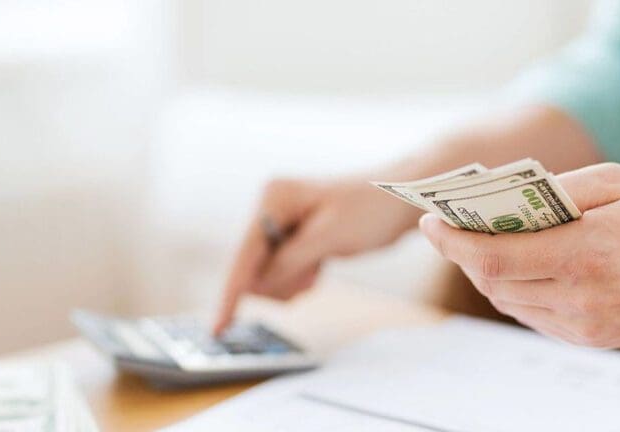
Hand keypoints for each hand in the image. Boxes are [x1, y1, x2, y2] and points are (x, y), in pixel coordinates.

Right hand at [214, 176, 419, 333]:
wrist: (401, 199)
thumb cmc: (370, 209)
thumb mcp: (329, 236)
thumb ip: (289, 260)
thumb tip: (255, 284)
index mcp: (273, 198)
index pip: (244, 255)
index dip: (232, 293)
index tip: (218, 327)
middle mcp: (270, 208)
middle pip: (254, 268)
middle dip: (281, 281)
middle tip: (313, 271)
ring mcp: (280, 222)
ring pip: (268, 274)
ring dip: (293, 280)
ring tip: (320, 264)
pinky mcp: (292, 236)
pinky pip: (283, 270)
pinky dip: (299, 276)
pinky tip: (319, 264)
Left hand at [420, 163, 619, 347]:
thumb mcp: (616, 182)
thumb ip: (556, 190)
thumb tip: (506, 199)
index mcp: (583, 254)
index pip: (494, 257)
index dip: (453, 242)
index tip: (430, 223)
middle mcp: (579, 298)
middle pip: (493, 282)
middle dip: (463, 253)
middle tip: (450, 228)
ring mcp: (583, 325)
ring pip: (508, 302)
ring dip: (486, 273)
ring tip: (481, 244)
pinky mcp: (589, 339)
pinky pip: (531, 316)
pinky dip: (514, 291)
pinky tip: (519, 268)